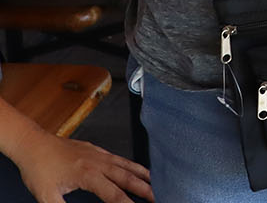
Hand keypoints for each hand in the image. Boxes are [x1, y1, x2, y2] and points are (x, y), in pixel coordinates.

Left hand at [15, 126, 152, 202]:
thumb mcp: (45, 196)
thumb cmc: (38, 169)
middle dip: (144, 189)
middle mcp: (98, 163)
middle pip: (127, 178)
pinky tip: (135, 169)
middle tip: (157, 198)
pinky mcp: (96, 150)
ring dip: (142, 176)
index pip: (114, 194)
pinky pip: (119, 159)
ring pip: (127, 166)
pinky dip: (132, 165)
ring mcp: (99, 155)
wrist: (33, 144)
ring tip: (154, 184)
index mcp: (88, 175)